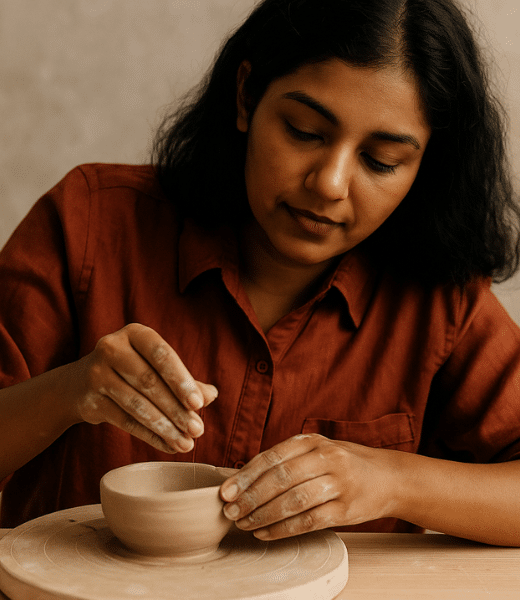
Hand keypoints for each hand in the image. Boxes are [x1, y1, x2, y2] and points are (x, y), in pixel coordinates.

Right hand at [72, 323, 217, 452]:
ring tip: (186, 443)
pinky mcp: (90, 400)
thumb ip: (184, 379)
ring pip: (136, 405)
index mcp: (135, 333)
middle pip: (149, 382)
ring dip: (165, 427)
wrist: (81, 383)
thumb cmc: (132, 370)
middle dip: (176, 409)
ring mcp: (97, 374)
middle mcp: (112, 348)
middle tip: (197, 430)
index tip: (199, 404)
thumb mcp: (156, 366)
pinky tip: (168, 445)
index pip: (161, 354)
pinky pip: (125, 421)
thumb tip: (211, 395)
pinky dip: (150, 436)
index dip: (181, 379)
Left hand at [220, 434, 397, 539]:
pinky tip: (265, 533)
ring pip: (293, 501)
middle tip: (231, 511)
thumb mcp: (317, 449)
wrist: (387, 477)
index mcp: (313, 441)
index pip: (272, 457)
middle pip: (281, 479)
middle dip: (251, 497)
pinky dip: (283, 529)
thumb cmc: (343, 463)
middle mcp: (327, 458)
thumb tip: (244, 479)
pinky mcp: (346, 510)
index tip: (226, 491)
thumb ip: (287, 459)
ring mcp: (339, 484)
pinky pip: (308, 522)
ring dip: (263, 516)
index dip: (246, 475)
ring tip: (244, 524)